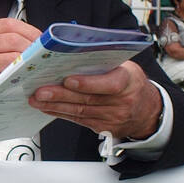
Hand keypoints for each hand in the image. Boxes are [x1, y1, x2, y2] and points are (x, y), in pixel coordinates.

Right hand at [0, 18, 42, 122]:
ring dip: (29, 64)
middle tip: (43, 57)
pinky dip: (20, 78)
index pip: (9, 24)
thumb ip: (3, 44)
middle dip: (33, 48)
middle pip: (14, 40)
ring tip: (37, 68)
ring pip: (13, 58)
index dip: (30, 31)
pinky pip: (8, 77)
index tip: (41, 40)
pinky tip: (26, 80)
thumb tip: (36, 43)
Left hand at [29, 60, 162, 138]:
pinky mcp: (104, 128)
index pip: (110, 84)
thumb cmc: (131, 83)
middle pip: (87, 100)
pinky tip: (47, 107)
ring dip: (54, 105)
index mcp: (129, 81)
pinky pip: (78, 120)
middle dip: (60, 95)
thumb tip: (72, 53)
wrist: (147, 110)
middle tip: (39, 91)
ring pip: (80, 112)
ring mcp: (113, 118)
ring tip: (36, 99)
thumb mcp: (126, 67)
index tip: (68, 80)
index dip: (88, 83)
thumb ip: (104, 62)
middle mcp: (122, 102)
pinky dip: (60, 113)